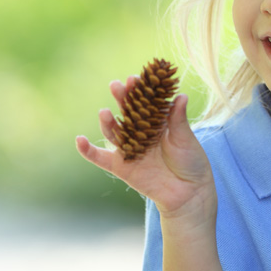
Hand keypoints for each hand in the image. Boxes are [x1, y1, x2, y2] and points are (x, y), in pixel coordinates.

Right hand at [76, 77, 215, 223]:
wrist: (188, 193)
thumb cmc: (190, 162)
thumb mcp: (185, 138)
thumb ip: (178, 119)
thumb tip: (180, 96)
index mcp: (156, 123)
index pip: (145, 103)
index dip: (139, 91)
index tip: (136, 78)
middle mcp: (140, 133)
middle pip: (127, 113)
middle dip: (121, 99)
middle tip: (117, 86)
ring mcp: (129, 149)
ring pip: (114, 132)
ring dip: (107, 122)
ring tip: (105, 112)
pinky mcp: (121, 166)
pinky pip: (100, 158)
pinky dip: (88, 151)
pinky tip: (79, 140)